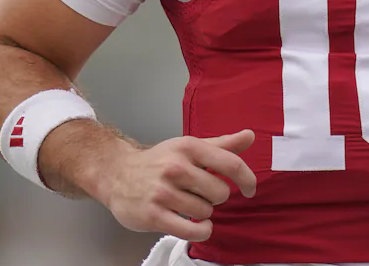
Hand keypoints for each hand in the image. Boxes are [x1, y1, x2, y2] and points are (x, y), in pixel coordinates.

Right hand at [99, 129, 256, 241]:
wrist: (118, 174)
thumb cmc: (160, 161)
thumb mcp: (189, 147)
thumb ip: (222, 144)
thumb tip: (250, 136)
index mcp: (189, 147)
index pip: (230, 164)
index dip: (247, 179)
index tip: (250, 189)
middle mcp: (176, 168)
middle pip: (220, 192)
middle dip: (216, 197)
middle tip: (202, 193)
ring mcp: (163, 192)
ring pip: (205, 212)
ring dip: (204, 212)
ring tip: (189, 204)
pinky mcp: (153, 215)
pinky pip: (191, 230)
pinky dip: (201, 231)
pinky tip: (199, 225)